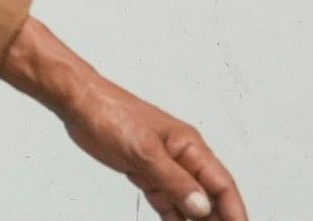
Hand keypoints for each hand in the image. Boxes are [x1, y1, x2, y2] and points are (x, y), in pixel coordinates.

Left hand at [1, 18, 245, 220]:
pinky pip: (166, 200)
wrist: (78, 104)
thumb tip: (202, 206)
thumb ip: (174, 180)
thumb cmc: (110, 112)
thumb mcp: (144, 150)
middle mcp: (181, 157)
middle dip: (218, 219)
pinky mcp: (145, 172)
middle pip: (209, 196)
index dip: (234, 210)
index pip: (222, 184)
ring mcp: (163, 166)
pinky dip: (173, 217)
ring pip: (188, 201)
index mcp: (189, 146)